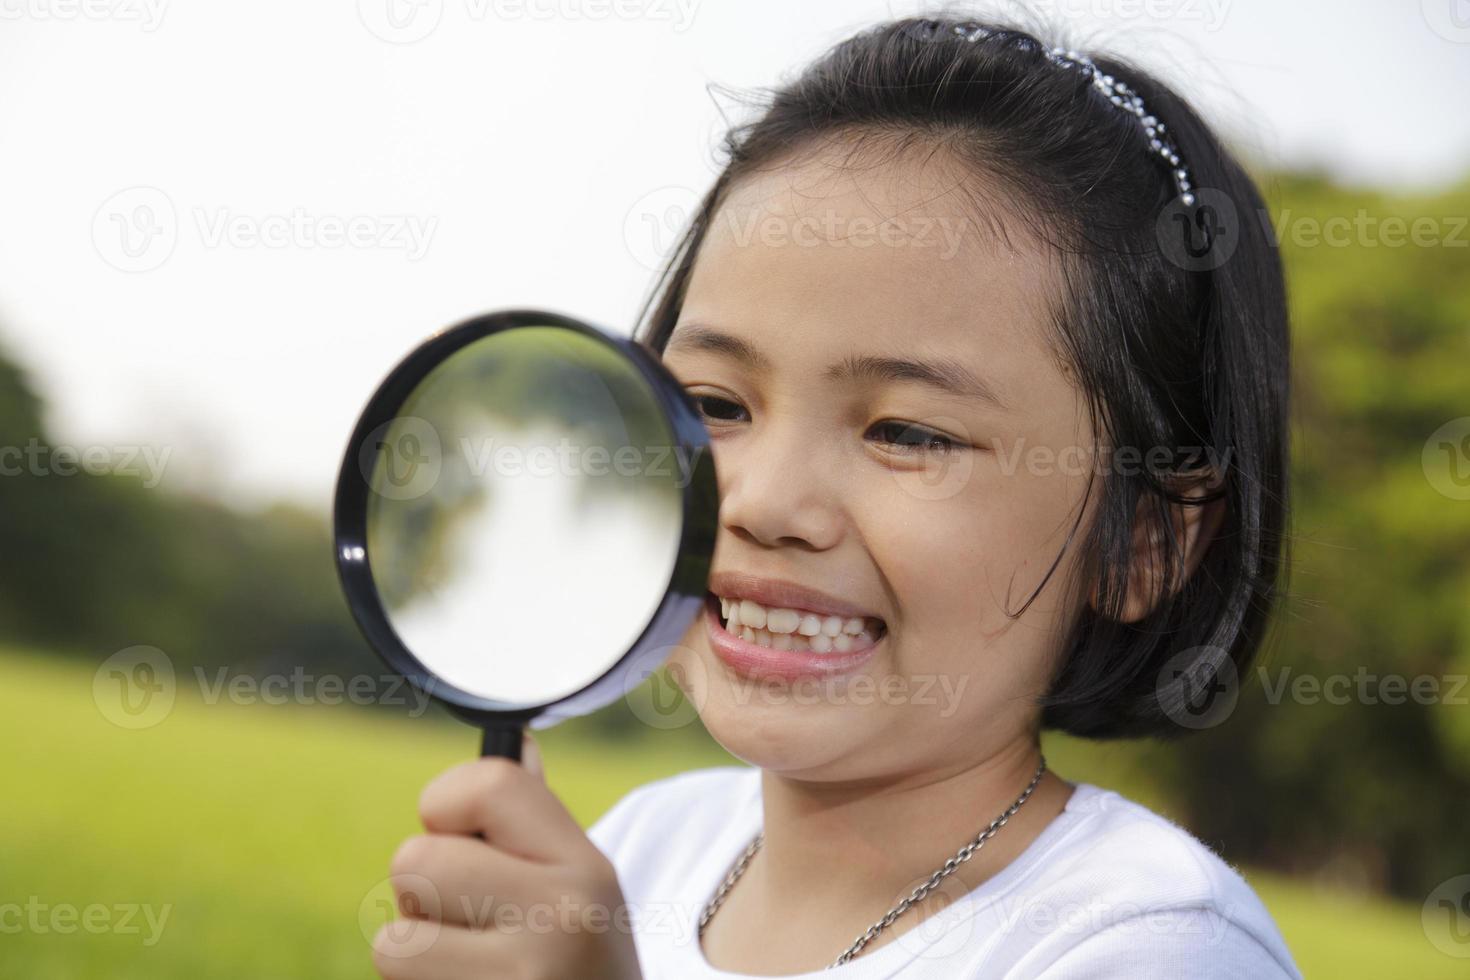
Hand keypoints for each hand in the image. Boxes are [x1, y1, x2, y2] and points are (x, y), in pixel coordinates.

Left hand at [371, 734, 642, 979]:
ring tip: (468, 970)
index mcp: (586, 871)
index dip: (445, 806)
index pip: (486, 784)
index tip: (459, 836)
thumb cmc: (580, 968)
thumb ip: (537, 824)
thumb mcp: (582, 894)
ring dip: (416, 955)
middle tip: (468, 926)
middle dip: (422, 896)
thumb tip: (516, 742)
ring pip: (393, 939)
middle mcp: (563, 922)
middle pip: (416, 862)